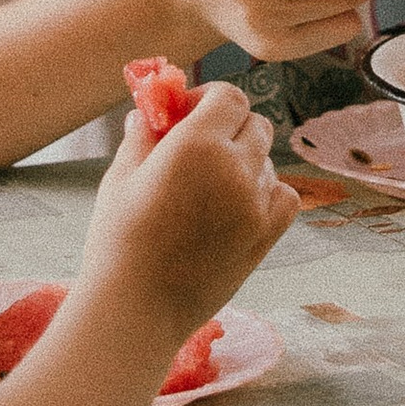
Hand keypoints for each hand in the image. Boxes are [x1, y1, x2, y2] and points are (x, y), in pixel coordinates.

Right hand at [81, 81, 300, 346]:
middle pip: (254, 123)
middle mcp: (236, 168)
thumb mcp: (120, 177)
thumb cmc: (118, 240)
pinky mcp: (265, 235)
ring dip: (246, 159)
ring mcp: (256, 203)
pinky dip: (268, 190)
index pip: (230, 96)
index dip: (208, 98)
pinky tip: (239, 202)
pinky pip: (285, 196)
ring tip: (210, 184)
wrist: (137, 308)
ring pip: (268, 159)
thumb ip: (142, 136)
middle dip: (228, 125)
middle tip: (198, 146)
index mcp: (197, 145)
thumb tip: (148, 112)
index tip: (186, 114)